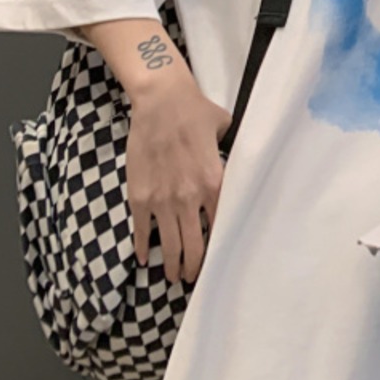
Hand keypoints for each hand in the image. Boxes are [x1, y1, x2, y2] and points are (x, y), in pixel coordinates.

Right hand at [126, 77, 231, 283]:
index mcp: (215, 182)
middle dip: (194, 266)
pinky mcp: (140, 197)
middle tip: (193, 277)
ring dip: (171, 264)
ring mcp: (162, 200)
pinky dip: (144, 248)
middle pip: (194, 245)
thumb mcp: (226, 132)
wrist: (161, 102)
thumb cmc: (196, 113)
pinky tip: (146, 258)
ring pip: (169, 244)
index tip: (221, 259)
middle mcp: (190, 198)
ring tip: (173, 277)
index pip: (221, 225)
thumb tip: (238, 159)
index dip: (220, 246)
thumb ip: (230, 153)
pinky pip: (142, 230)